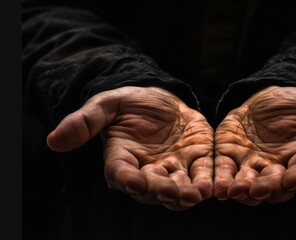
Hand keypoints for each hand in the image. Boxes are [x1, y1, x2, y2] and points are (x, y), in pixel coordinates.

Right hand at [47, 86, 213, 210]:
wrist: (160, 97)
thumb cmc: (128, 103)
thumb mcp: (105, 105)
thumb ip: (85, 122)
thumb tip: (54, 141)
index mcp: (122, 159)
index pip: (121, 174)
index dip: (126, 179)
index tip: (132, 181)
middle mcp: (147, 170)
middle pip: (152, 188)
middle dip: (162, 191)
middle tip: (171, 193)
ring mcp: (173, 166)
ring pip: (179, 186)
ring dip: (187, 193)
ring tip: (196, 194)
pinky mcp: (197, 158)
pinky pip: (202, 172)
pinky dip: (206, 180)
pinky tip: (212, 186)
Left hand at [214, 86, 295, 205]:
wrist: (263, 97)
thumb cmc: (294, 104)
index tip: (294, 179)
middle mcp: (277, 167)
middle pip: (274, 184)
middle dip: (266, 188)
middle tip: (257, 190)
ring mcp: (252, 164)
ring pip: (248, 183)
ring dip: (241, 189)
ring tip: (232, 190)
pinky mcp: (230, 157)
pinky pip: (225, 171)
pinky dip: (220, 179)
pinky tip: (215, 186)